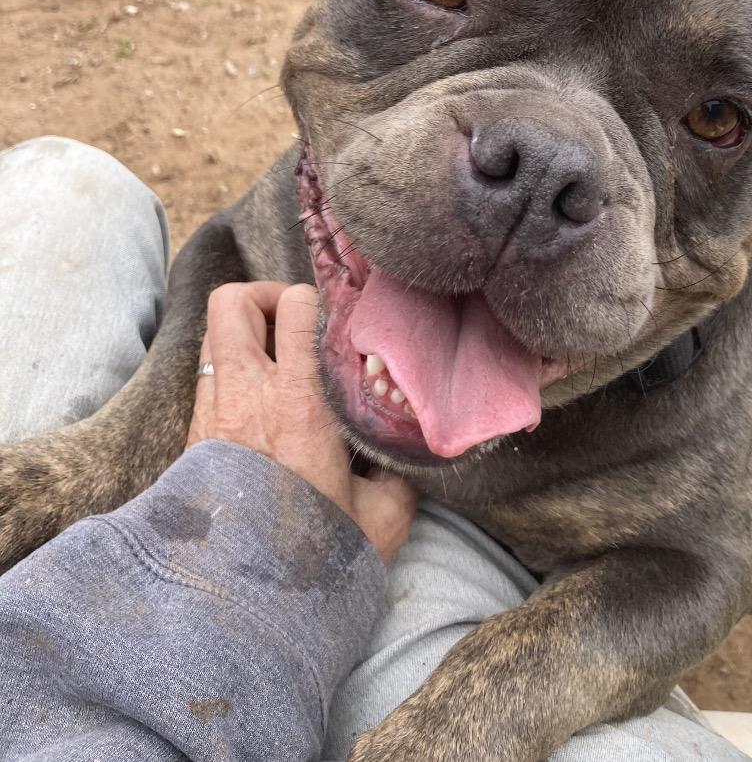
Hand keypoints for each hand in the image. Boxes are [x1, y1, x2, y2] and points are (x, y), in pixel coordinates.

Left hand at [187, 281, 416, 562]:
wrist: (234, 604)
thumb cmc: (311, 557)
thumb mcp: (381, 519)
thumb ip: (400, 475)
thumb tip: (407, 453)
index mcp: (297, 406)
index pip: (294, 312)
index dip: (314, 299)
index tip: (335, 321)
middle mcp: (246, 397)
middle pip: (231, 303)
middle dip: (264, 296)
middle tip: (295, 321)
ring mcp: (212, 413)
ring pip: (214, 335)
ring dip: (246, 333)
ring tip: (280, 357)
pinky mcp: (194, 436)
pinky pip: (209, 376)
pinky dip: (234, 371)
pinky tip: (264, 402)